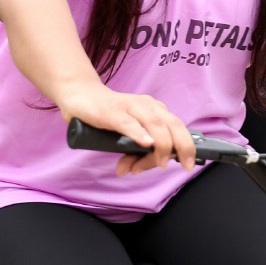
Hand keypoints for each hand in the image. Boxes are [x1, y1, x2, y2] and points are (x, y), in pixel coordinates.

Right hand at [58, 85, 196, 176]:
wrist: (80, 94)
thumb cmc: (107, 115)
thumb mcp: (123, 138)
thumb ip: (130, 153)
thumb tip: (129, 170)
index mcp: (155, 110)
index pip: (176, 129)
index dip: (184, 147)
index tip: (183, 165)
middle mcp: (147, 106)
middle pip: (173, 124)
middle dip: (183, 146)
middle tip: (186, 165)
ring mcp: (130, 107)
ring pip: (155, 124)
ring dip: (162, 145)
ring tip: (161, 162)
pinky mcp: (112, 111)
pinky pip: (129, 123)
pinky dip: (139, 134)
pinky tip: (146, 143)